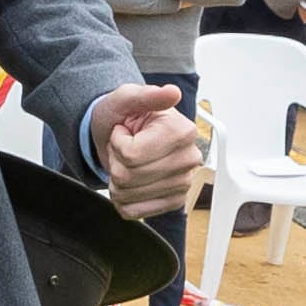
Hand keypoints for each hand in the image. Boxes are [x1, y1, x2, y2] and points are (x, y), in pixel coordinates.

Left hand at [88, 83, 203, 217]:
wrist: (119, 135)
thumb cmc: (123, 116)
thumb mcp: (124, 99)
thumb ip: (145, 95)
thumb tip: (171, 92)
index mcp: (182, 131)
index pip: (132, 155)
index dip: (118, 144)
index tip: (125, 132)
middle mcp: (190, 159)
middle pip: (129, 176)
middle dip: (115, 161)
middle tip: (124, 147)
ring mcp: (184, 183)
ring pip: (128, 195)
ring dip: (116, 179)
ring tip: (128, 161)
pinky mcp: (173, 202)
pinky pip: (133, 212)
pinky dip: (121, 199)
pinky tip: (130, 181)